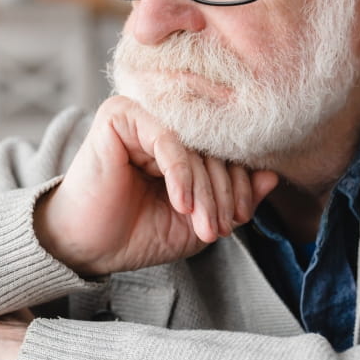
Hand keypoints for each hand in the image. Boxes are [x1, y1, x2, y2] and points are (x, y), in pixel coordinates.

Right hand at [35, 95, 278, 276]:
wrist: (87, 245)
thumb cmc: (138, 232)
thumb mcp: (198, 220)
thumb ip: (234, 198)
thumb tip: (272, 175)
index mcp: (184, 140)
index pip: (227, 151)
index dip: (239, 186)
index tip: (235, 222)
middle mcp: (165, 121)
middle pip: (215, 148)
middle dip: (223, 194)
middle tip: (219, 229)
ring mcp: (143, 114)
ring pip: (195, 147)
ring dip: (205, 192)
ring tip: (203, 226)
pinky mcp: (120, 114)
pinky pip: (168, 140)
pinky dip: (181, 176)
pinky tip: (180, 205)